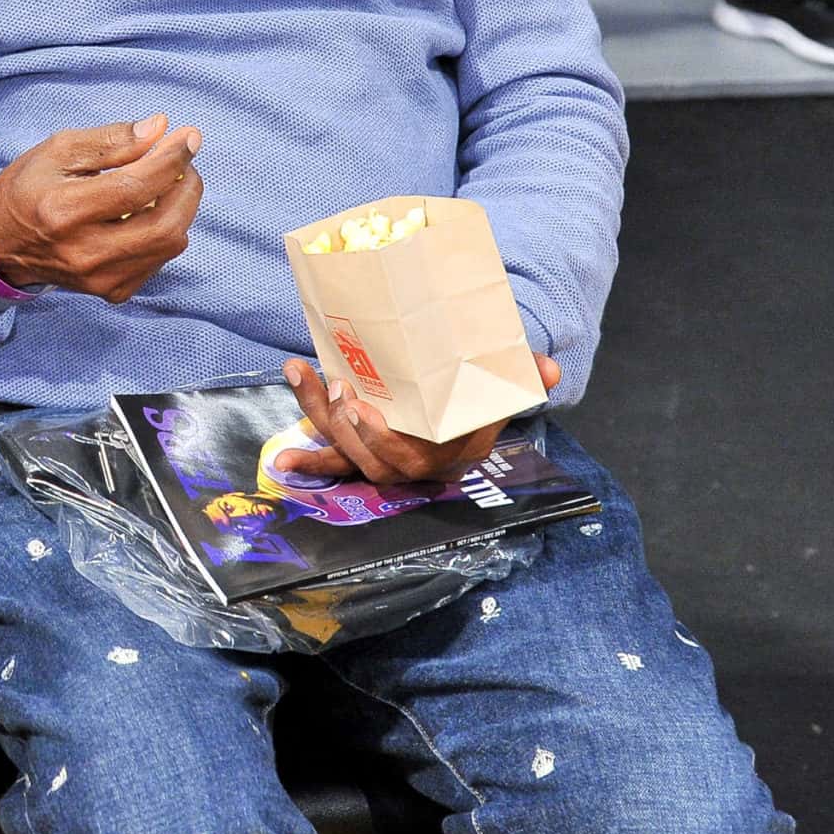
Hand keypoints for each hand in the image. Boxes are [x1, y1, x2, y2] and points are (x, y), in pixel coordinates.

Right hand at [0, 115, 203, 303]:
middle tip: (183, 162)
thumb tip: (160, 128)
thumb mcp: (58, 150)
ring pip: (169, 244)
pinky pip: (159, 260)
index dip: (171, 159)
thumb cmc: (28, 188)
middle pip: (164, 225)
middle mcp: (84, 252)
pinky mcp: (111, 291)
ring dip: (182, 208)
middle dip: (187, 187)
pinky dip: (165, 230)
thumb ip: (111, 140)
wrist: (1, 242)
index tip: (189, 137)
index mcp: (64, 211)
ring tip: (168, 183)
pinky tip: (149, 212)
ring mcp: (99, 278)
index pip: (136, 187)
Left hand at [273, 354, 562, 486]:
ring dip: (321, 418)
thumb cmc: (484, 389)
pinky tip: (283, 462)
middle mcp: (418, 464)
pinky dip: (311, 462)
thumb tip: (549, 369)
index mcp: (452, 452)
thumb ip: (524, 374)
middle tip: (333, 389)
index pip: (417, 458)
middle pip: (376, 461)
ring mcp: (388, 459)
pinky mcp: (364, 450)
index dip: (384, 440)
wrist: (470, 397)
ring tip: (303, 377)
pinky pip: (336, 461)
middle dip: (348, 429)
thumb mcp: (506, 380)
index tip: (361, 407)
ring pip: (350, 454)